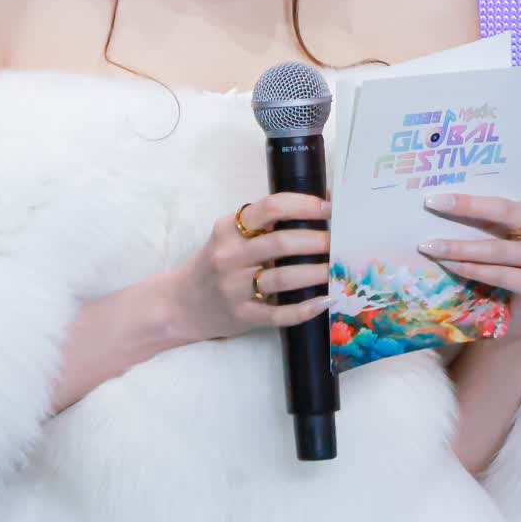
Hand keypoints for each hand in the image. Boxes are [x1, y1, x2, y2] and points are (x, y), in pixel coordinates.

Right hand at [168, 191, 332, 344]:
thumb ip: (264, 223)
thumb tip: (319, 205)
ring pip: (283, 278)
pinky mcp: (242, 315)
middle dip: (317, 240)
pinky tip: (324, 300)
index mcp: (229, 229)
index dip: (305, 205)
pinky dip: (305, 308)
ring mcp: (234, 288)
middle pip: (281, 243)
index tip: (329, 208)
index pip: (271, 208)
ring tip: (337, 268)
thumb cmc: (216, 264)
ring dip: (316, 272)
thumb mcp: (230, 236)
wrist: (180, 303)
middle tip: (339, 241)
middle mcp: (229, 256)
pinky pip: (279, 313)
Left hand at [417, 161, 520, 343]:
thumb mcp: (491, 234)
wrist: (516, 313)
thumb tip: (433, 189)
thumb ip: (479, 213)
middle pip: (506, 209)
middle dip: (467, 204)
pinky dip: (471, 269)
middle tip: (431, 200)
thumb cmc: (497, 265)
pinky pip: (501, 274)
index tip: (490, 139)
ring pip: (498, 247)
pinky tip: (448, 265)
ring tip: (426, 244)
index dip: (516, 156)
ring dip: (458, 246)